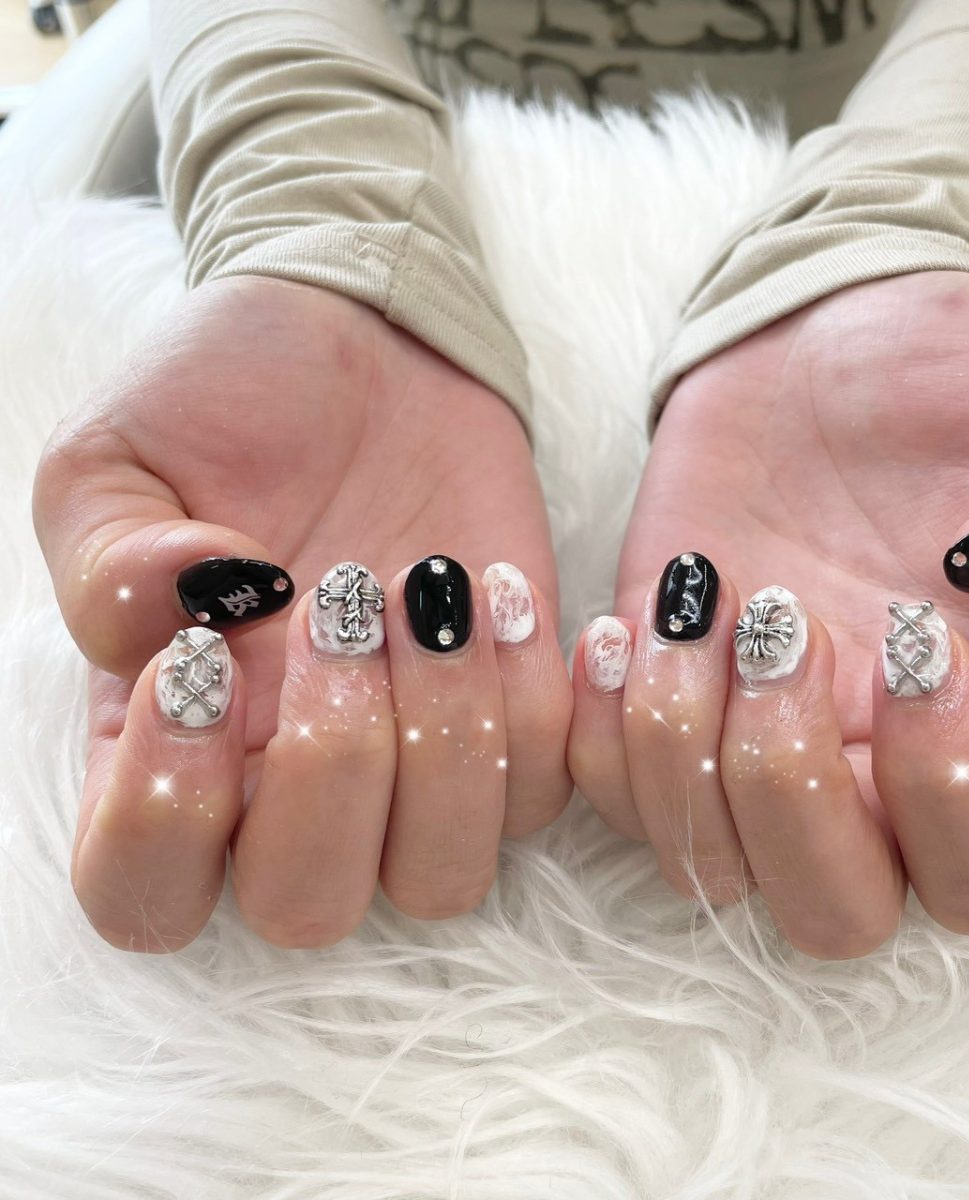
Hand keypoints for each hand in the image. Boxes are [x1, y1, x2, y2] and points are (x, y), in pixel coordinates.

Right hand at [35, 277, 571, 950]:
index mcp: (167, 740)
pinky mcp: (512, 712)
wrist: (365, 348)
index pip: (143, 891)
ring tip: (434, 582)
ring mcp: (412, 759)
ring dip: (447, 731)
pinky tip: (503, 587)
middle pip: (311, 904)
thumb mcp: (118, 458)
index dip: (167, 816)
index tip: (205, 660)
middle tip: (340, 604)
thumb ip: (108, 563)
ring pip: (447, 871)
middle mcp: (288, 779)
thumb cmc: (227, 401)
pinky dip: (538, 696)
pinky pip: (546, 783)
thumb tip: (187, 626)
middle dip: (335, 764)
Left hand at [567, 271, 968, 955]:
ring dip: (681, 737)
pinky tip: (628, 622)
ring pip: (699, 862)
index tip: (915, 635)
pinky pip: (602, 786)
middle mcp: (868, 768)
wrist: (827, 337)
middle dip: (788, 784)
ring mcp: (750, 740)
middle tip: (787, 623)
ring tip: (699, 597)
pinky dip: (598, 726)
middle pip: (829, 912)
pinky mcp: (658, 691)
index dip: (949, 796)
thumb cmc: (962, 392)